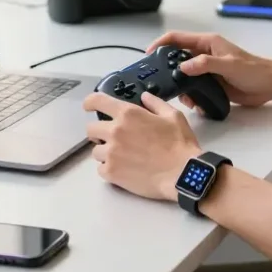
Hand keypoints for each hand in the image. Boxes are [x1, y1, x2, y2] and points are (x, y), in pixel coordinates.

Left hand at [83, 92, 201, 200]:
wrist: (182, 174)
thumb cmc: (180, 143)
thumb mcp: (173, 116)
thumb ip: (155, 103)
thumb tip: (144, 97)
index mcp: (128, 114)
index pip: (97, 101)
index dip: (90, 102)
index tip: (89, 107)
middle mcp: (115, 131)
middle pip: (91, 129)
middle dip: (100, 132)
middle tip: (113, 138)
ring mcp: (111, 153)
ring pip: (96, 151)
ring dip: (105, 152)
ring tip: (122, 157)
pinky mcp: (111, 173)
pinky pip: (100, 169)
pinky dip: (109, 169)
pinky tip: (123, 170)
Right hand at [147, 32, 271, 111]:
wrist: (269, 85)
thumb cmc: (253, 69)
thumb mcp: (228, 64)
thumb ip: (205, 64)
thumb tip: (183, 67)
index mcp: (207, 43)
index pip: (177, 38)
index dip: (160, 43)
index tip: (148, 54)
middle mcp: (204, 55)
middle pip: (177, 59)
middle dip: (168, 70)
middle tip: (161, 83)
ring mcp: (207, 70)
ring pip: (184, 77)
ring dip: (181, 88)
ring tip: (185, 98)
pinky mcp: (211, 84)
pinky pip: (194, 89)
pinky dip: (192, 97)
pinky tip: (197, 104)